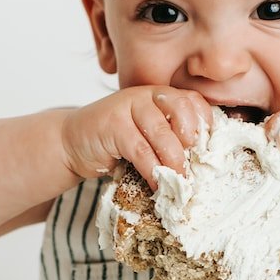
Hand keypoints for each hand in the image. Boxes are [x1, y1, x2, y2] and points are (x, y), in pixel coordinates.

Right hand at [60, 86, 216, 187]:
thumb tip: (203, 165)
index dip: (205, 125)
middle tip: (193, 165)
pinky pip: (140, 150)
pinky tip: (156, 185)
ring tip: (178, 182)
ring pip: (162, 133)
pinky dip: (152, 171)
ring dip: (174, 162)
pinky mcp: (112, 125)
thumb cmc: (115, 142)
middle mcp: (146, 95)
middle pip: (181, 110)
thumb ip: (170, 139)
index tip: (207, 151)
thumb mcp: (147, 135)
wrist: (72, 142)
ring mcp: (128, 107)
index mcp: (161, 95)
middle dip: (192, 140)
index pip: (193, 101)